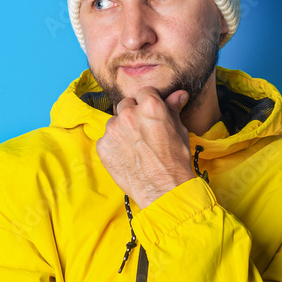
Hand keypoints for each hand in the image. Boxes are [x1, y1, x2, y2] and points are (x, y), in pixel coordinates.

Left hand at [96, 87, 197, 208]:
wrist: (163, 189)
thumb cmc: (175, 161)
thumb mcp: (179, 130)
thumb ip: (174, 109)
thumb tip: (179, 94)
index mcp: (149, 105)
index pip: (144, 92)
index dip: (149, 103)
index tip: (151, 114)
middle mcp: (128, 114)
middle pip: (125, 104)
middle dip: (133, 114)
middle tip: (143, 132)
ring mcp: (112, 130)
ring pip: (114, 122)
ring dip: (122, 130)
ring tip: (135, 148)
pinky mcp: (103, 147)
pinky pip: (106, 140)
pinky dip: (114, 146)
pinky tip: (127, 157)